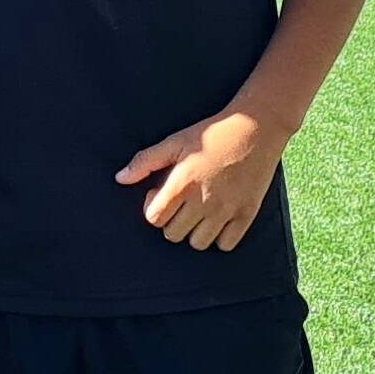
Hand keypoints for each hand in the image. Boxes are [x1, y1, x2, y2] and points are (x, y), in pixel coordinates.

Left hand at [115, 111, 287, 250]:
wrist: (255, 128)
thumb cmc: (211, 134)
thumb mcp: (174, 142)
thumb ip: (145, 161)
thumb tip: (120, 179)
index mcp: (183, 183)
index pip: (154, 218)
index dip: (153, 208)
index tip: (160, 195)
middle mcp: (204, 201)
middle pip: (173, 235)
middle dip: (171, 220)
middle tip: (180, 202)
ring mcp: (227, 210)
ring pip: (198, 243)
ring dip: (194, 231)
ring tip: (198, 211)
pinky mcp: (247, 215)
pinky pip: (226, 245)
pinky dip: (219, 236)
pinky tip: (218, 217)